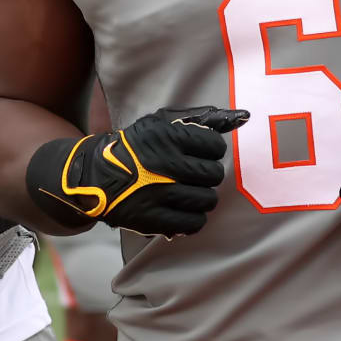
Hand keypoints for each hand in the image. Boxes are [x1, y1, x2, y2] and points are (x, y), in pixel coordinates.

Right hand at [25, 107, 248, 236]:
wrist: (96, 175)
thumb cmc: (138, 145)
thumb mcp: (163, 122)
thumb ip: (204, 119)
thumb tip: (244, 116)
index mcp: (168, 136)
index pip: (215, 146)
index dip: (210, 150)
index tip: (198, 153)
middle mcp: (165, 165)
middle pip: (214, 174)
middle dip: (207, 174)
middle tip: (192, 173)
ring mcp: (159, 194)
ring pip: (208, 200)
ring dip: (202, 197)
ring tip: (188, 191)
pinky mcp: (153, 219)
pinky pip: (194, 223)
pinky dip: (194, 218)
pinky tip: (184, 209)